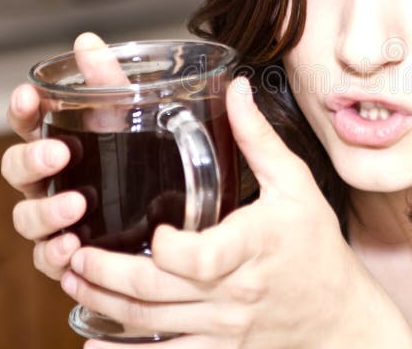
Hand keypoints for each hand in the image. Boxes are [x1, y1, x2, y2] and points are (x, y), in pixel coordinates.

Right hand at [1, 32, 125, 279]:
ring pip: (26, 218)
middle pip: (16, 169)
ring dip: (45, 212)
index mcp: (60, 141)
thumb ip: (110, 82)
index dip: (21, 109)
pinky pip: (47, 260)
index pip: (26, 122)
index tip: (28, 95)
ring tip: (76, 206)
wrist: (177, 209)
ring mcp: (55, 218)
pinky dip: (55, 257)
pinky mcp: (69, 253)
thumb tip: (87, 41)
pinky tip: (73, 250)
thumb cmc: (145, 156)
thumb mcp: (132, 116)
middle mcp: (50, 180)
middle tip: (59, 153)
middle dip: (31, 160)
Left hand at [59, 77, 411, 347]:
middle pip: (156, 291)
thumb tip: (235, 88)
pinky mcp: (218, 348)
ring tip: (73, 278)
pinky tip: (93, 342)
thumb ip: (259, 138)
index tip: (153, 231)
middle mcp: (234, 292)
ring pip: (151, 323)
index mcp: (252, 247)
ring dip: (103, 304)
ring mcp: (223, 326)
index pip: (201, 258)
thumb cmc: (316, 245)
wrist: (338, 312)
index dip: (168, 250)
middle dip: (106, 273)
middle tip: (75, 251)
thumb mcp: (296, 185)